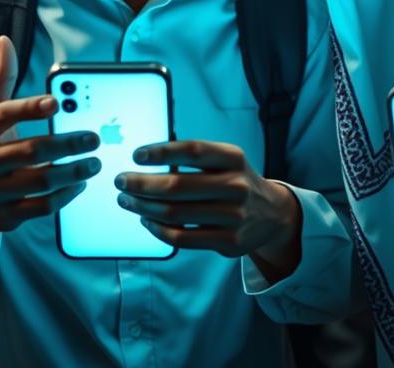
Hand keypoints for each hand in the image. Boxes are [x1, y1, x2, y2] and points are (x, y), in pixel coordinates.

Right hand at [0, 36, 100, 270]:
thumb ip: (0, 78)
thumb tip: (5, 40)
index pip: (2, 115)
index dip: (29, 108)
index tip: (56, 102)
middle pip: (29, 152)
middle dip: (66, 145)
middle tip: (93, 138)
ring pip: (39, 182)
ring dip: (72, 172)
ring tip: (94, 162)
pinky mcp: (4, 217)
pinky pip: (41, 207)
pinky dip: (65, 196)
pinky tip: (80, 184)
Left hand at [115, 140, 302, 279]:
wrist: (272, 214)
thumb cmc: (235, 180)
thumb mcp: (226, 160)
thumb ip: (194, 158)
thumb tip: (146, 159)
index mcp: (233, 158)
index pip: (192, 151)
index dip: (162, 152)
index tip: (137, 155)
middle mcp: (236, 185)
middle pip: (178, 186)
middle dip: (142, 184)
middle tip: (121, 181)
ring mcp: (233, 217)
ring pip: (176, 214)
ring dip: (144, 207)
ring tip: (126, 200)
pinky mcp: (228, 243)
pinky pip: (182, 238)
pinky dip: (158, 229)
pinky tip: (146, 220)